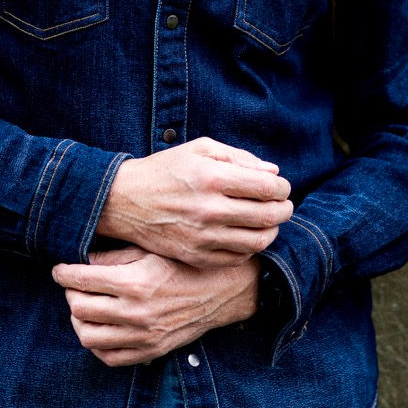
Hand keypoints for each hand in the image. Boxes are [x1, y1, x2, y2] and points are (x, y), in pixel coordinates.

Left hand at [52, 245, 260, 366]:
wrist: (224, 290)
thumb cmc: (186, 264)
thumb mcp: (151, 250)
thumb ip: (114, 256)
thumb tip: (82, 262)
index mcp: (134, 282)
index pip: (80, 280)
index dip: (63, 273)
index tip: (60, 269)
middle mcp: (136, 313)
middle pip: (79, 308)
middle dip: (70, 294)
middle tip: (74, 285)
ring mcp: (143, 336)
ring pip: (88, 336)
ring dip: (79, 320)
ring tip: (84, 306)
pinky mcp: (151, 351)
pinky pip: (109, 357)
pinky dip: (97, 344)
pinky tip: (100, 327)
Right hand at [96, 137, 291, 267]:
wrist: (124, 200)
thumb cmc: (165, 170)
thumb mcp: (200, 149)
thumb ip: (239, 158)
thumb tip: (273, 173)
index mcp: (212, 177)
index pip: (268, 188)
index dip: (282, 188)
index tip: (280, 187)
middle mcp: (209, 209)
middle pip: (268, 216)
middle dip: (283, 209)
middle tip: (283, 205)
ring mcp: (202, 236)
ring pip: (258, 241)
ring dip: (271, 231)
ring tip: (268, 222)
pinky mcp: (195, 255)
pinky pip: (238, 257)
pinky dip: (250, 248)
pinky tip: (246, 235)